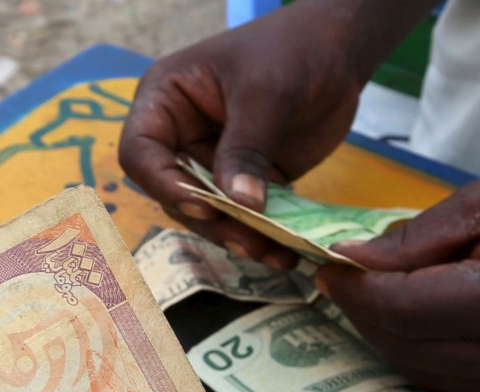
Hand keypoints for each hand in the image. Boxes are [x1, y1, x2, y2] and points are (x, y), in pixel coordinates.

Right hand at [118, 0, 372, 266]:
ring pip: (209, 215)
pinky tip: (286, 252)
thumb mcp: (266, 93)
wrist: (339, 52)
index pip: (140, 152)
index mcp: (166, 102)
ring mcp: (213, 163)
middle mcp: (181, 137)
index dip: (165, 183)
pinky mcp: (246, 182)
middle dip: (211, 221)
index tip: (206, 204)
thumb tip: (239, 204)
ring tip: (275, 253)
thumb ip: (247, 147)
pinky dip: (263, 236)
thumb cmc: (291, 50)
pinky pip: (244, 218)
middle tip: (250, 239)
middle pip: (175, 194)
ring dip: (238, 237)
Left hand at [317, 177, 479, 391]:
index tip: (330, 266)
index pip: (406, 306)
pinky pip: (446, 386)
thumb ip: (416, 237)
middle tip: (343, 281)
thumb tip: (350, 259)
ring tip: (373, 299)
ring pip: (419, 372)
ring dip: (384, 338)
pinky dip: (417, 356)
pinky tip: (410, 324)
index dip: (357, 290)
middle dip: (363, 313)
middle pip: (405, 345)